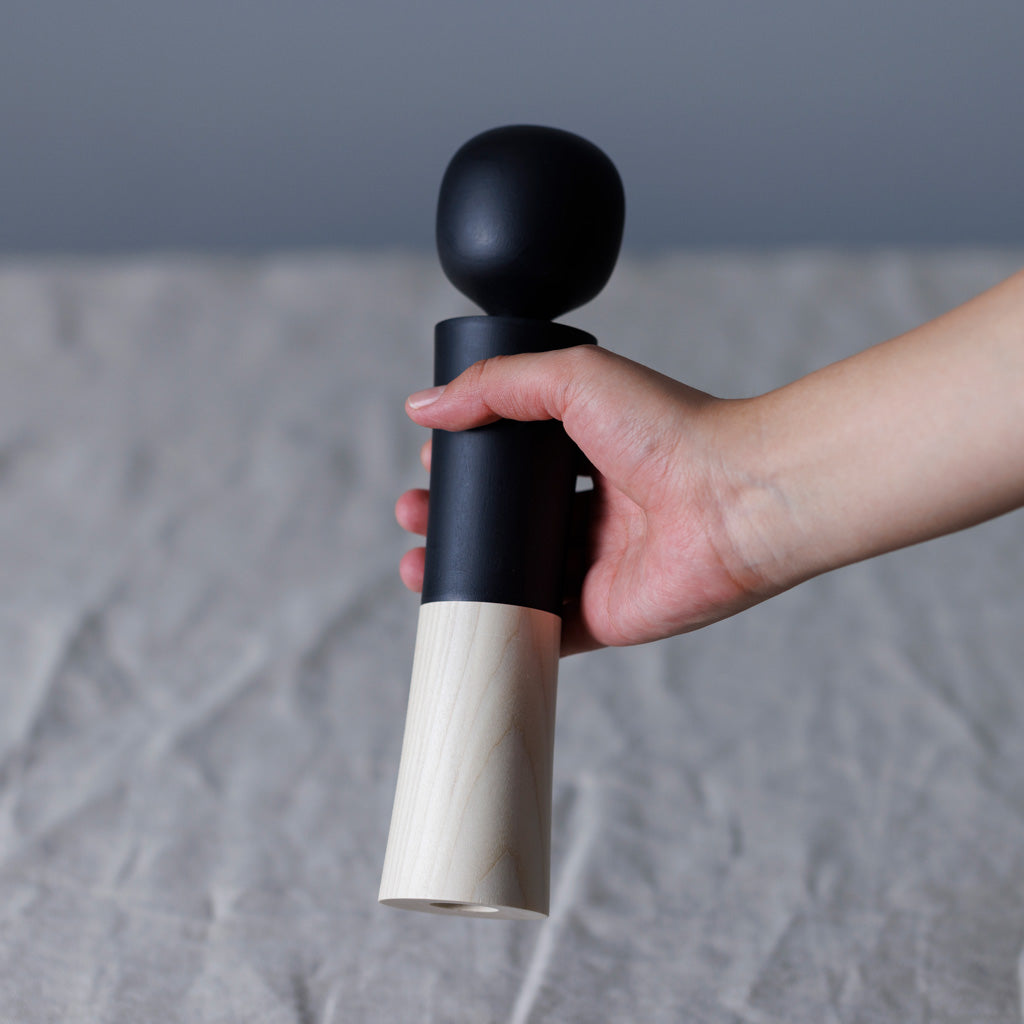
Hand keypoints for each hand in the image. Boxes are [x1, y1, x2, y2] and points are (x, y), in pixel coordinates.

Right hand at [396, 346, 785, 654]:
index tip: (429, 464)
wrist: (735, 499)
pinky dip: (500, 626)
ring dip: (463, 574)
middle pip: (508, 523)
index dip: (467, 465)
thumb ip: (498, 385)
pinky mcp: (605, 616)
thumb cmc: (671, 430)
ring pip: (517, 577)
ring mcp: (599, 565)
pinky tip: (457, 616)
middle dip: (452, 521)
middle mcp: (596, 510)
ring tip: (415, 566)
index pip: (515, 463)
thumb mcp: (574, 378)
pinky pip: (543, 629)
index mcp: (592, 453)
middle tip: (411, 516)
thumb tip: (424, 405)